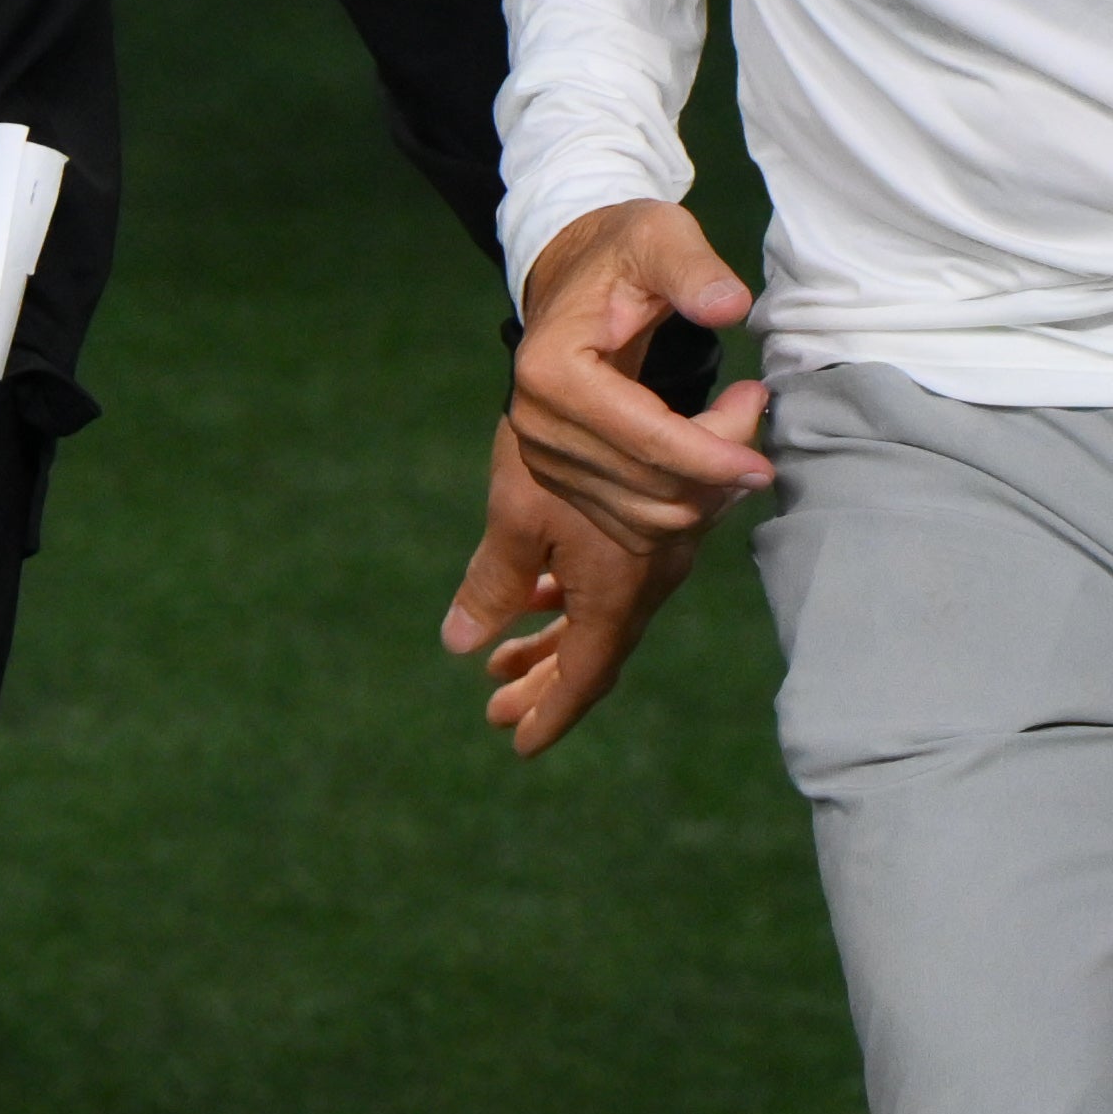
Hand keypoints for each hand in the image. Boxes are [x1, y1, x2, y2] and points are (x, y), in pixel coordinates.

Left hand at [440, 414, 705, 758]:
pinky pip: (609, 582)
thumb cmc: (563, 442)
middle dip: (545, 684)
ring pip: (601, 618)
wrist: (624, 371)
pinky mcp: (651, 526)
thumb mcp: (516, 516)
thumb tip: (459, 643)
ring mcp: (653, 553)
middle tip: (498, 712)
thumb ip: (493, 583)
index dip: (551, 712)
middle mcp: (645, 580)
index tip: (519, 742)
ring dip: (554, 643)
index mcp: (616, 591)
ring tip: (502, 666)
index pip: (586, 674)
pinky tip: (537, 597)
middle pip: (595, 652)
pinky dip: (568, 603)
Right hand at [506, 198, 772, 548]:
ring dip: (706, 496)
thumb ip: (694, 269)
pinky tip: (711, 468)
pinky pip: (634, 527)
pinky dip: (682, 510)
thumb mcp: (660, 237)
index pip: (644, 439)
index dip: (712, 458)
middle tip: (754, 409)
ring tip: (737, 436)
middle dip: (717, 470)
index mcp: (552, 369)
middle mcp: (537, 426)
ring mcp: (544, 459)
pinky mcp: (562, 479)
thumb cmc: (620, 253)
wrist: (575, 274)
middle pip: (649, 486)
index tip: (765, 461)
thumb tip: (731, 307)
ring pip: (646, 519)